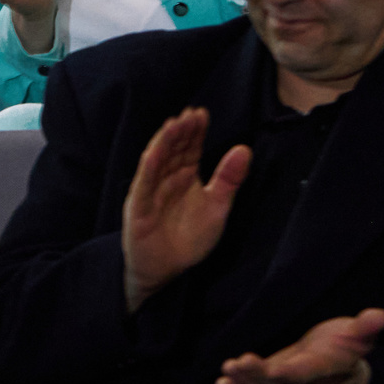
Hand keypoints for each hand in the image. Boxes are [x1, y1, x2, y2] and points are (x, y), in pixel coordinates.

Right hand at [120, 108, 249, 311]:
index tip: (202, 114)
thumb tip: (244, 149)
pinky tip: (155, 153)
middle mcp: (166, 179)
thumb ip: (229, 179)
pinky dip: (148, 168)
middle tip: (191, 113)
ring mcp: (150, 191)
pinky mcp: (138, 206)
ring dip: (164, 142)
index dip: (195, 131)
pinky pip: (143, 184)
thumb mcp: (218, 208)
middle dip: (181, 131)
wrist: (167, 270)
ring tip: (174, 124)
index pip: (190, 148)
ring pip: (157, 161)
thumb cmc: (190, 239)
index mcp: (185, 177)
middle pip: (174, 149)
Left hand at [216, 308, 383, 383]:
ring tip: (226, 374)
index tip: (277, 369)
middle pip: (276, 383)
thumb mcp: (358, 335)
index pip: (306, 372)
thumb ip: (366, 327)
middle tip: (238, 364)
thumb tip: (381, 315)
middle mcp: (299, 382)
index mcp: (321, 368)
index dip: (292, 372)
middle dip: (257, 376)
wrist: (335, 372)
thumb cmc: (343, 347)